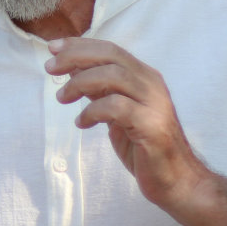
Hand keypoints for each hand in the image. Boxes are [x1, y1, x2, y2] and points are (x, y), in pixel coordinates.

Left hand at [45, 37, 219, 218]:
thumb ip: (100, 89)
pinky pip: (116, 107)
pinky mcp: (152, 126)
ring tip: (62, 97)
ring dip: (80, 82)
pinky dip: (92, 111)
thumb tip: (72, 69)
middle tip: (50, 68)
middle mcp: (152, 85)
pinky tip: (82, 123)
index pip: (111, 49)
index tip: (52, 47)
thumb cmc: (142, 146)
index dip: (80, 45)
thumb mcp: (116, 111)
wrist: (176, 180)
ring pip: (114, 76)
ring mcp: (155, 104)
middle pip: (111, 56)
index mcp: (144, 77)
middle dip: (76, 56)